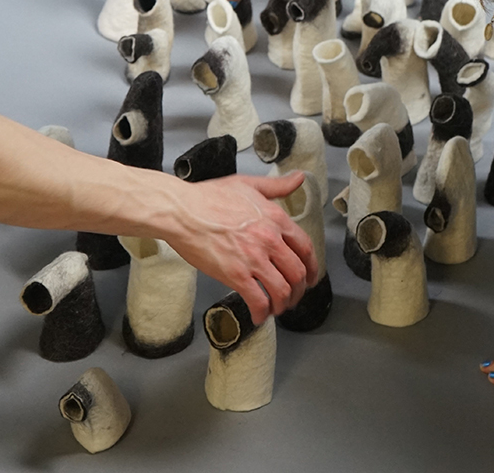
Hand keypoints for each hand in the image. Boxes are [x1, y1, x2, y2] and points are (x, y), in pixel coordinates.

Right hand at [168, 171, 317, 323]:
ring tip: (276, 308)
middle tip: (293, 296)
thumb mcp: (247, 184)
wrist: (181, 210)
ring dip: (283, 304)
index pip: (305, 248)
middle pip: (297, 273)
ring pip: (283, 290)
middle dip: (299, 290)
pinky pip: (259, 301)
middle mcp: (269, 239)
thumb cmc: (208, 197)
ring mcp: (253, 258)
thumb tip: (299, 178)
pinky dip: (262, 313)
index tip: (309, 277)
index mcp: (275, 218)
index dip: (312, 267)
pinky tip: (258, 315)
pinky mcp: (235, 275)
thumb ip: (277, 185)